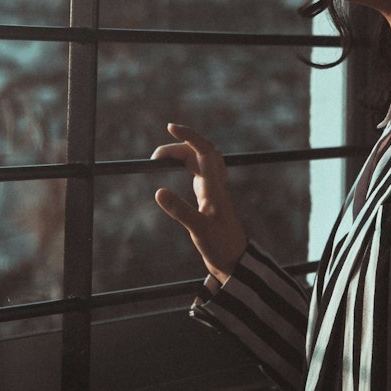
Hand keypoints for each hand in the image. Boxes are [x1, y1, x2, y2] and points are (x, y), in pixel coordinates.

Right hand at [152, 123, 247, 283]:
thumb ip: (180, 211)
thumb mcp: (199, 230)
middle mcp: (216, 185)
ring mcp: (214, 191)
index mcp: (215, 188)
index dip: (189, 136)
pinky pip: (199, 172)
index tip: (170, 127)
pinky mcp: (210, 199)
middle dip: (179, 146)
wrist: (235, 262)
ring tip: (159, 161)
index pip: (204, 151)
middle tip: (155, 158)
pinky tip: (177, 170)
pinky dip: (187, 165)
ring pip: (200, 162)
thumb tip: (158, 191)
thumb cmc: (222, 247)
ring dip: (182, 155)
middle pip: (201, 153)